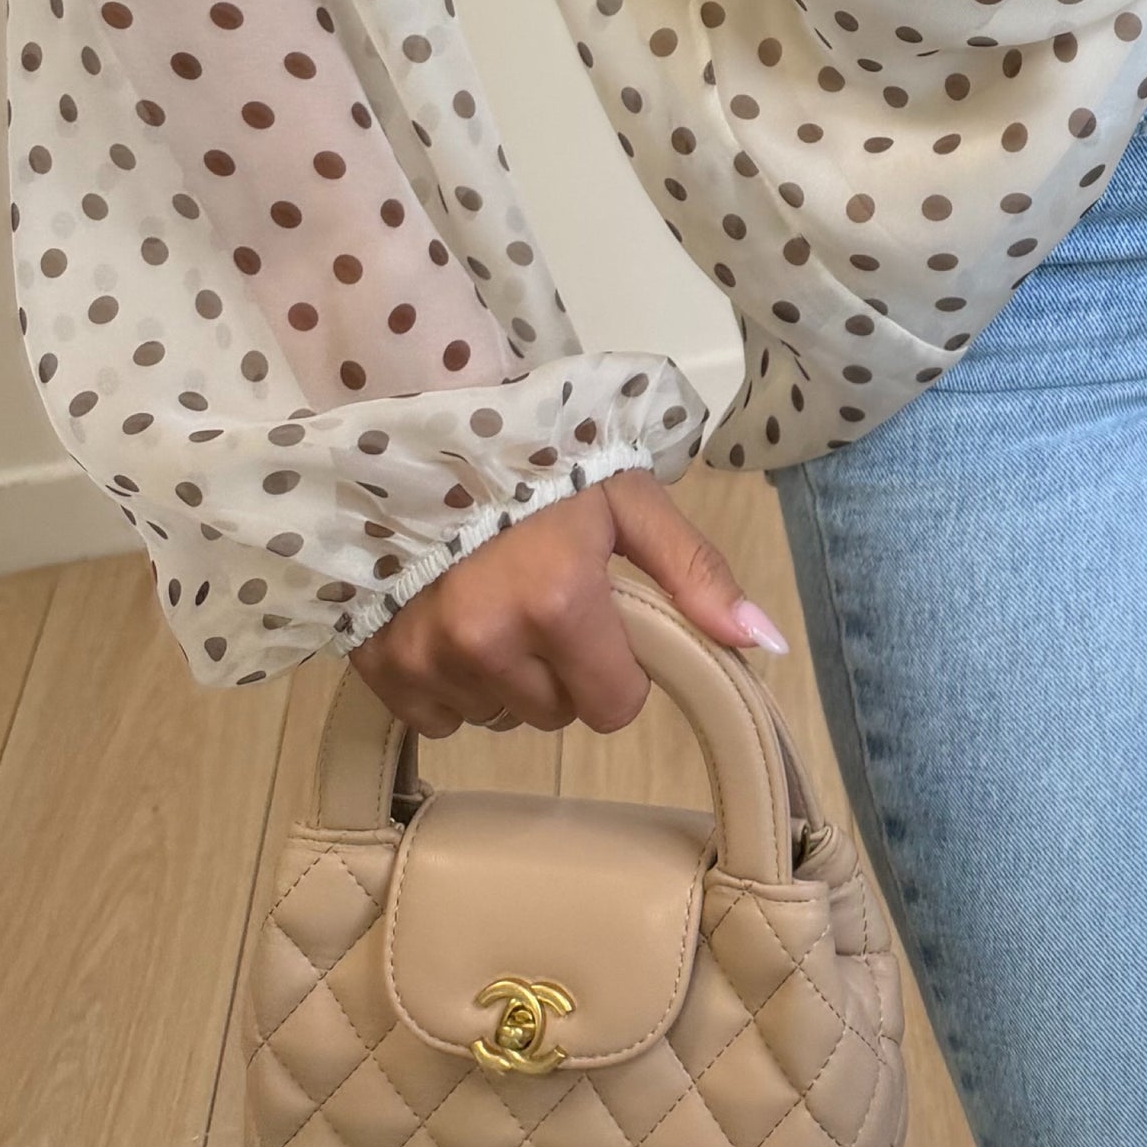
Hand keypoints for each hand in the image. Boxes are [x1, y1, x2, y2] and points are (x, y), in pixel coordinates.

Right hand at [347, 467, 788, 737]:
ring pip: (496, 716)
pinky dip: (451, 685)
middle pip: (554, 714)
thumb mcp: (628, 499)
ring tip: (497, 603)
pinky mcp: (380, 667)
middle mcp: (489, 641)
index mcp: (559, 602)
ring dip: (507, 678)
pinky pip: (438, 718)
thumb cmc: (540, 460)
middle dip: (563, 671)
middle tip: (549, 602)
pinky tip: (452, 623)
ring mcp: (427, 658)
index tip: (606, 621)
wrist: (423, 428)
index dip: (621, 670)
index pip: (614, 707)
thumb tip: (766, 644)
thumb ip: (695, 571)